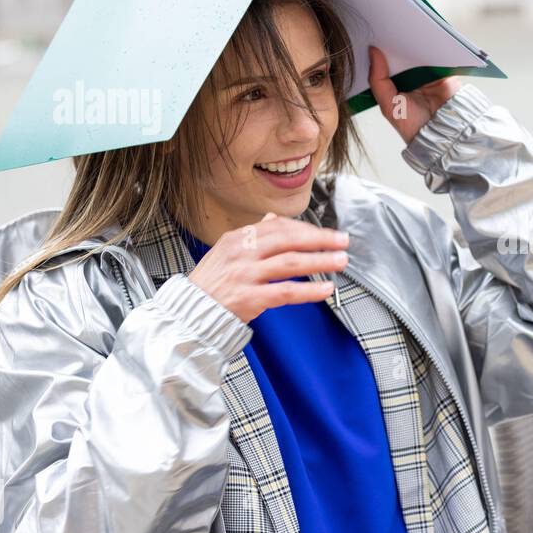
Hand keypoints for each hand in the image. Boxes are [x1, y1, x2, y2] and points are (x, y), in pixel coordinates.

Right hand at [187, 213, 348, 323]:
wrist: (190, 312)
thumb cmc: (212, 283)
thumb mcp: (227, 251)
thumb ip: (252, 237)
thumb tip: (272, 220)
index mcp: (237, 238)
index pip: (278, 226)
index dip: (306, 229)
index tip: (326, 233)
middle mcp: (242, 253)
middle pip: (288, 240)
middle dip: (319, 239)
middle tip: (342, 241)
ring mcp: (245, 275)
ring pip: (290, 263)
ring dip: (319, 261)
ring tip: (340, 261)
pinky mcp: (249, 298)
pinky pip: (285, 292)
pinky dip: (309, 290)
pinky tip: (325, 289)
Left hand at [367, 44, 460, 144]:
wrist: (442, 132)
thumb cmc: (414, 125)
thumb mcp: (388, 104)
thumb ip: (377, 80)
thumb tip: (372, 53)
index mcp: (396, 82)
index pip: (387, 60)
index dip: (380, 49)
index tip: (374, 36)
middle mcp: (411, 76)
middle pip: (403, 53)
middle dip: (397, 43)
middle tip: (390, 30)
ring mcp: (427, 72)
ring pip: (419, 51)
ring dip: (415, 43)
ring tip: (405, 34)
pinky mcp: (443, 69)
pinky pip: (437, 54)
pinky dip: (432, 47)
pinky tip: (424, 42)